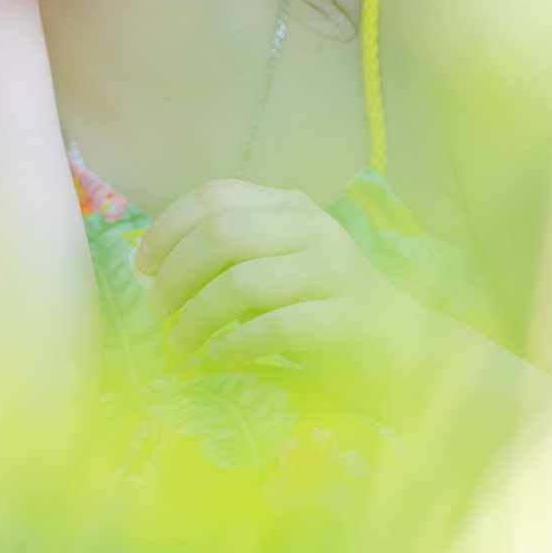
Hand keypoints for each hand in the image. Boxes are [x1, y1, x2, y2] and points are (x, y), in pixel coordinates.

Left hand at [133, 179, 448, 415]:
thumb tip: (154, 268)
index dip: (169, 227)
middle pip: (222, 235)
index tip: (143, 264)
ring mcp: (333, 273)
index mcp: (290, 208)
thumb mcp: (278, 267)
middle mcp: (313, 230)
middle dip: (175, 273)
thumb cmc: (324, 310)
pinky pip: (274, 327)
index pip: (215, 196)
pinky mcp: (345, 320)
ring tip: (179, 343)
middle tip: (157, 308)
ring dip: (197, 316)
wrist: (408, 354)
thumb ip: (230, 258)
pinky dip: (234, 344)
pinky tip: (218, 356)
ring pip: (242, 282)